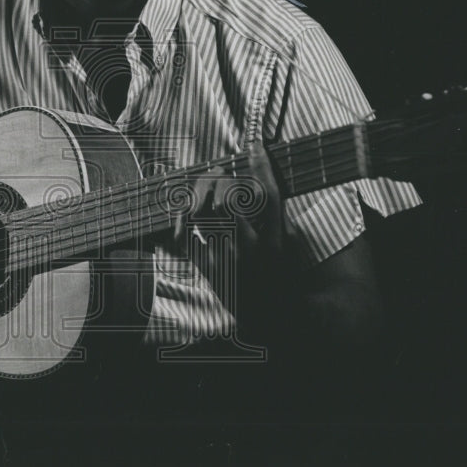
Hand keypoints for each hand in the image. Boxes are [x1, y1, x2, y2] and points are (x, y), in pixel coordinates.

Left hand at [166, 144, 283, 307]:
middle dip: (219, 180)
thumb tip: (260, 176)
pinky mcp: (206, 269)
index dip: (262, 166)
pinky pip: (185, 237)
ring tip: (202, 189)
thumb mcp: (286, 245)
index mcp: (275, 242)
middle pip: (228, 200)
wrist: (267, 320)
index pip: (268, 195)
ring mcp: (225, 260)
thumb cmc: (278, 278)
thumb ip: (275, 215)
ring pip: (202, 214)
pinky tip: (185, 212)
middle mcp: (251, 250)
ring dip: (199, 194)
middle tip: (219, 172)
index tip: (255, 146)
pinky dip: (181, 219)